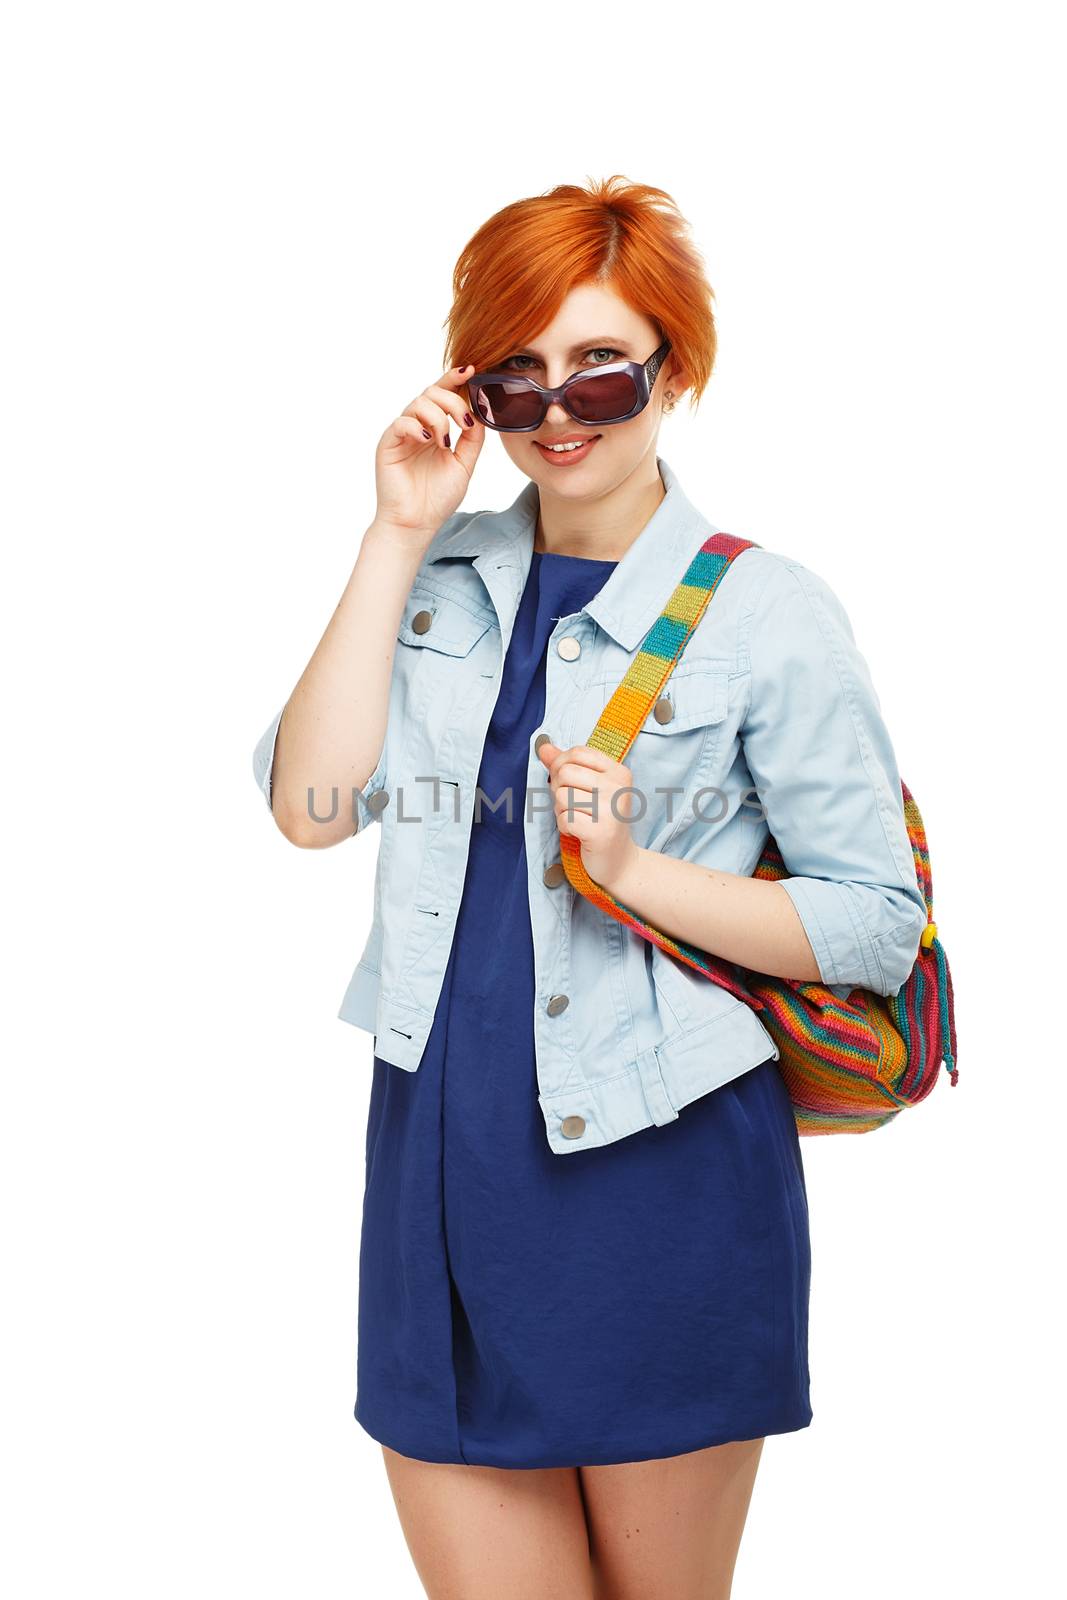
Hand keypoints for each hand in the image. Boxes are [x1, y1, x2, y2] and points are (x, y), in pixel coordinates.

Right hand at [373, 364, 485, 549]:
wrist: (416, 524)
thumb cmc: (437, 498)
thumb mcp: (464, 465)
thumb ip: (473, 439)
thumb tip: (482, 412)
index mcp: (435, 429)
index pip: (444, 395)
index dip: (455, 379)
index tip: (471, 370)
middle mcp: (418, 427)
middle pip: (431, 392)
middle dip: (452, 400)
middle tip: (464, 422)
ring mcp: (402, 434)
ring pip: (418, 403)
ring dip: (438, 417)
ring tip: (444, 441)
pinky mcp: (388, 444)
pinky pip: (401, 423)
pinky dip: (417, 427)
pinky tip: (429, 441)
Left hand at [537, 740, 641, 894]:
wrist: (619, 860)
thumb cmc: (600, 820)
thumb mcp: (588, 788)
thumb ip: (565, 765)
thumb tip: (543, 746)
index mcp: (619, 772)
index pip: (578, 753)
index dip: (561, 765)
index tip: (566, 782)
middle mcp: (618, 788)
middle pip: (565, 772)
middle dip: (558, 790)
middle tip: (571, 805)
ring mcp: (611, 810)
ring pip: (561, 796)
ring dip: (561, 810)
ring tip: (577, 819)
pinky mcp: (601, 832)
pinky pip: (564, 818)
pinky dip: (565, 827)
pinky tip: (578, 832)